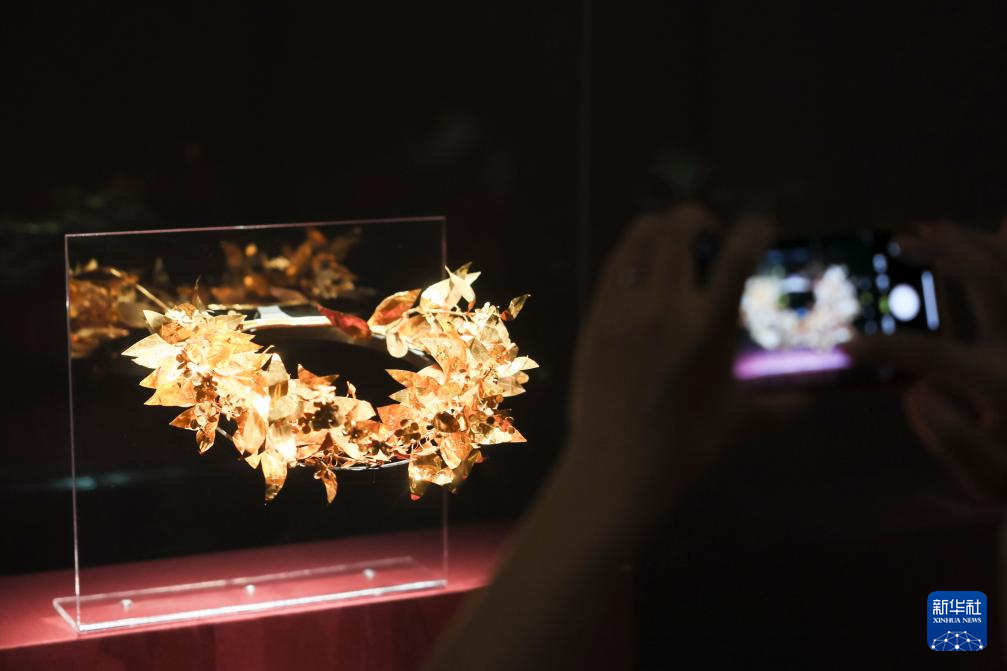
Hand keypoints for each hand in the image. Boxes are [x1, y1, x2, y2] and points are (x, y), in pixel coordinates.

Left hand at [566, 204, 772, 499]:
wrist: (616, 464)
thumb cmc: (684, 444)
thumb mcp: (737, 421)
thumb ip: (776, 407)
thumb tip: (806, 405)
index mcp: (708, 325)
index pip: (737, 254)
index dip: (755, 228)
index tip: (760, 228)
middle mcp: (666, 305)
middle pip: (680, 228)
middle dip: (700, 219)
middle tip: (709, 239)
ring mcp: (625, 307)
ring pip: (640, 237)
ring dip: (662, 229)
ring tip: (673, 247)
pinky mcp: (596, 315)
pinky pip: (615, 265)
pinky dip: (633, 253)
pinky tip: (642, 269)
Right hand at [844, 220, 1006, 503]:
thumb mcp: (991, 481)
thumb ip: (954, 441)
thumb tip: (916, 392)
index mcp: (1002, 385)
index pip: (935, 355)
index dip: (886, 347)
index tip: (846, 346)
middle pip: (990, 282)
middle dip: (943, 255)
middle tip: (901, 244)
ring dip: (971, 242)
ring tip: (927, 229)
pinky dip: (998, 250)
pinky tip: (987, 232)